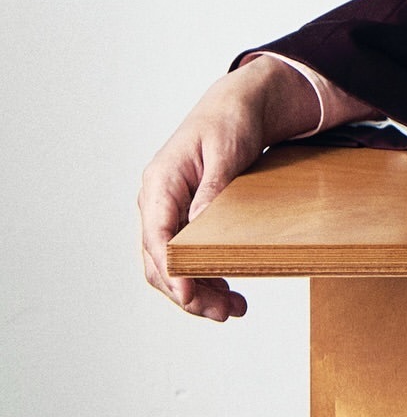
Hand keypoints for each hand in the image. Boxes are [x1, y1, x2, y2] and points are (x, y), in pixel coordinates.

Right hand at [138, 57, 319, 321]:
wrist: (240, 104)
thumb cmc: (231, 119)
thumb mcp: (226, 150)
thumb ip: (211, 189)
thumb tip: (197, 227)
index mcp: (159, 183)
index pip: (156, 238)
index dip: (171, 271)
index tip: (189, 296)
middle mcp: (157, 201)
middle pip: (160, 261)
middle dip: (188, 293)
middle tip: (224, 312)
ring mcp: (169, 212)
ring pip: (171, 266)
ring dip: (198, 292)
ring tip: (231, 310)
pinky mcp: (185, 218)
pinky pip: (186, 256)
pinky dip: (203, 277)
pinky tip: (226, 292)